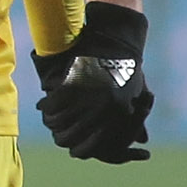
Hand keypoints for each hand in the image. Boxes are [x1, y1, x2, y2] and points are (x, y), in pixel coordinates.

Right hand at [33, 1, 152, 162]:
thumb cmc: (127, 67)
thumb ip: (137, 121)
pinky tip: (43, 105)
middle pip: (72, 139)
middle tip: (57, 133)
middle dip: (62, 137)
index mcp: (122, 118)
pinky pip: (52, 107)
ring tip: (47, 118)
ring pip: (58, 124)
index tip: (74, 148)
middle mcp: (105, 113)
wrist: (114, 36)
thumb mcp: (136, 95)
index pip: (96, 148)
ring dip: (51, 122)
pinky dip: (46, 107)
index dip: (83, 150)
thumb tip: (144, 142)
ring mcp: (86, 100)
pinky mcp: (72, 86)